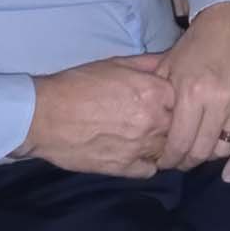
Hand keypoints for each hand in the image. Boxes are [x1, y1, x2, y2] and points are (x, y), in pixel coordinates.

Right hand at [14, 57, 175, 177]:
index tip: (171, 100)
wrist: (43, 116)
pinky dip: (148, 162)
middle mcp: (153, 121)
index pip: (186, 99)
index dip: (179, 99)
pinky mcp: (125, 168)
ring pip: (169, 150)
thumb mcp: (117, 64)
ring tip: (148, 136)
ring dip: (163, 144)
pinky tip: (137, 152)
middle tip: (161, 119)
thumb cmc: (78, 85)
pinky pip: (151, 169)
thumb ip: (150, 64)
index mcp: (154, 92)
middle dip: (174, 122)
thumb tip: (173, 61)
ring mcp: (141, 147)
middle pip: (181, 126)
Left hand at [149, 1, 229, 180]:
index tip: (163, 161)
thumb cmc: (197, 43)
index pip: (178, 141)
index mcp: (192, 92)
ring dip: (208, 158)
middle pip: (200, 150)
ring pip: (223, 149)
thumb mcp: (169, 65)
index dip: (168, 158)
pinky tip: (228, 176)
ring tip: (198, 156)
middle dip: (186, 162)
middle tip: (178, 162)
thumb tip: (146, 127)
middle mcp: (218, 102)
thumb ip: (158, 96)